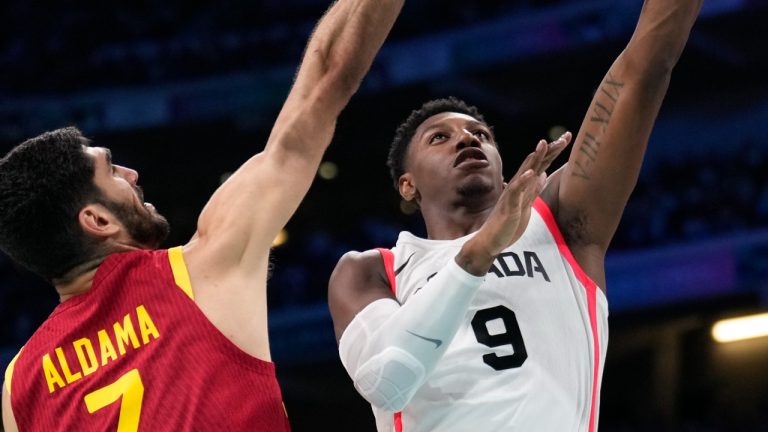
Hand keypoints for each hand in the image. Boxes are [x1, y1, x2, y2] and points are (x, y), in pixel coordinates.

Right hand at [457, 132, 571, 275]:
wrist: (490, 241)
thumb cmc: (507, 224)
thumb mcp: (526, 203)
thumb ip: (533, 188)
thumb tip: (542, 174)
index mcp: (525, 186)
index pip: (541, 164)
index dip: (553, 151)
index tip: (566, 138)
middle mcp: (518, 186)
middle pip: (535, 163)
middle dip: (550, 150)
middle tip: (565, 137)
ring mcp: (513, 195)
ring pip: (525, 172)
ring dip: (535, 158)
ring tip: (544, 143)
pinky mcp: (509, 206)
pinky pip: (516, 191)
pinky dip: (523, 181)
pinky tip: (531, 172)